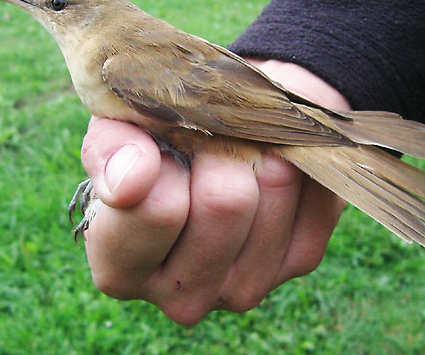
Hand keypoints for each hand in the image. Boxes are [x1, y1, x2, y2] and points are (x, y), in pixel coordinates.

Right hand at [80, 60, 349, 325]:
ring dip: (259, 147)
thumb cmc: (156, 136)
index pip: (156, 210)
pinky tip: (271, 156)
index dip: (163, 156)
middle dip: (219, 149)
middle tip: (205, 140)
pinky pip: (314, 187)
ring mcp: (246, 286)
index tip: (158, 142)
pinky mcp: (299, 260)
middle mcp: (183, 296)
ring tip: (236, 147)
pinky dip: (297, 154)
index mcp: (122, 268)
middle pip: (225, 200)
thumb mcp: (119, 130)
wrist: (217, 127)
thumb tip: (131, 180)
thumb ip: (110, 151)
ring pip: (275, 186)